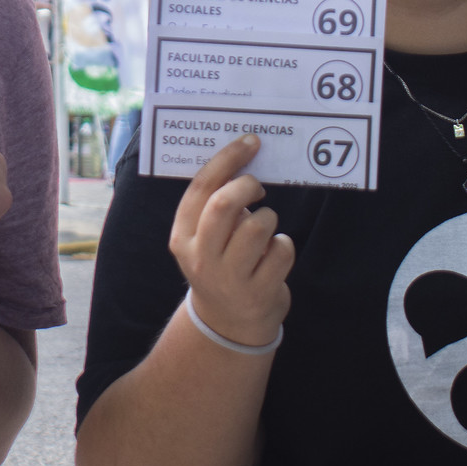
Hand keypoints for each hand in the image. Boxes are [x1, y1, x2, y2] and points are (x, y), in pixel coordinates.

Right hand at [170, 136, 293, 347]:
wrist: (229, 323)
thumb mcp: (205, 239)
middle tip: (258, 188)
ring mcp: (230, 278)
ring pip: (258, 225)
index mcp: (183, 237)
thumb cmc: (222, 264)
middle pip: (225, 204)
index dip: (228, 159)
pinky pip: (282, 250)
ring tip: (264, 230)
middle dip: (248, 186)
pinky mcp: (258, 292)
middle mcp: (202, 258)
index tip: (250, 142)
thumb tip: (245, 161)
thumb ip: (216, 206)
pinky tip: (273, 256)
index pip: (201, 188)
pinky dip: (283, 246)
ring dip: (269, 219)